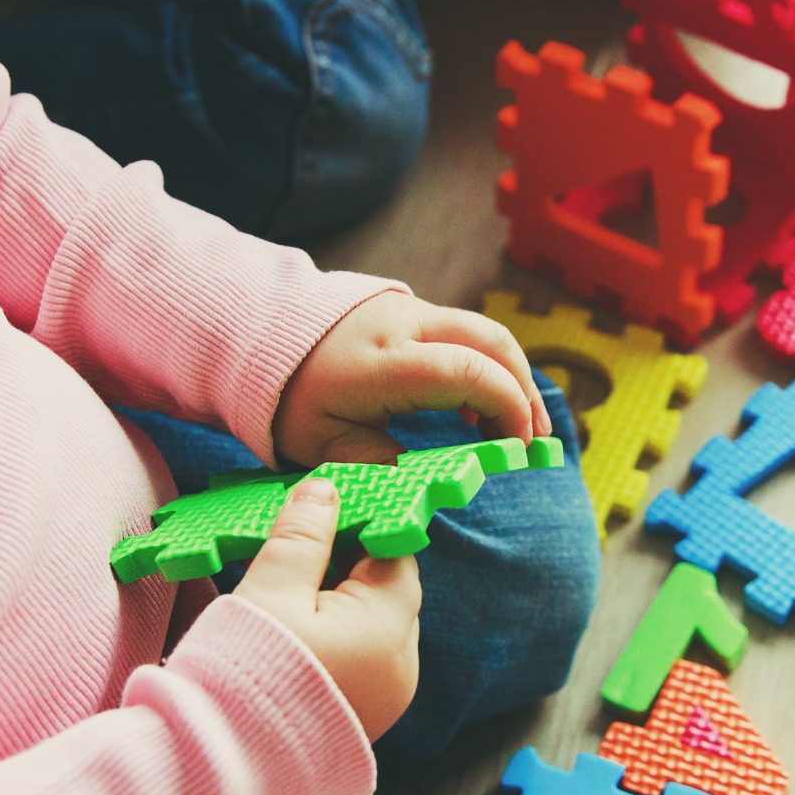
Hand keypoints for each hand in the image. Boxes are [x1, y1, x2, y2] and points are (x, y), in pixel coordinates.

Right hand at [234, 478, 419, 740]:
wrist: (222, 765)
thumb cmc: (248, 671)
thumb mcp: (272, 588)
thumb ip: (303, 534)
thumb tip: (326, 490)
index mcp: (388, 625)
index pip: (393, 553)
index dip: (360, 525)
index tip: (324, 511)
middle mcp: (402, 665)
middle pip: (386, 591)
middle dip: (347, 564)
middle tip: (298, 547)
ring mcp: (387, 699)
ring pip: (373, 627)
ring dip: (340, 603)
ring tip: (289, 593)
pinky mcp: (364, 720)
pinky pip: (362, 661)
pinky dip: (338, 639)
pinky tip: (296, 635)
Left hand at [273, 291, 550, 468]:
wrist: (261, 334)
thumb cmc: (290, 398)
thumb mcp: (322, 446)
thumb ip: (377, 465)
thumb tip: (428, 485)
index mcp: (382, 363)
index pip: (465, 371)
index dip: (505, 407)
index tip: (516, 449)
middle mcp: (404, 325)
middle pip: (491, 341)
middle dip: (524, 391)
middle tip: (534, 441)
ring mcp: (411, 310)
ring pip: (486, 332)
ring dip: (512, 377)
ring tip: (517, 429)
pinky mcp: (414, 309)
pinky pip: (467, 331)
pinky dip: (489, 365)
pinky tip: (482, 408)